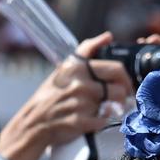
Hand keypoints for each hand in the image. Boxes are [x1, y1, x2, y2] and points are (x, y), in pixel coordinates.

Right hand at [2, 32, 133, 159]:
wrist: (33, 122)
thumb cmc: (51, 95)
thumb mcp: (65, 67)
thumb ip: (87, 50)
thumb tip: (108, 36)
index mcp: (78, 67)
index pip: (116, 68)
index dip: (125, 78)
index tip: (125, 84)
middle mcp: (80, 83)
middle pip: (119, 88)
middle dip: (125, 95)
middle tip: (123, 99)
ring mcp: (80, 103)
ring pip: (113, 106)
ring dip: (113, 109)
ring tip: (106, 109)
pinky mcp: (79, 122)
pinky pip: (103, 122)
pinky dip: (101, 122)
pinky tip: (93, 120)